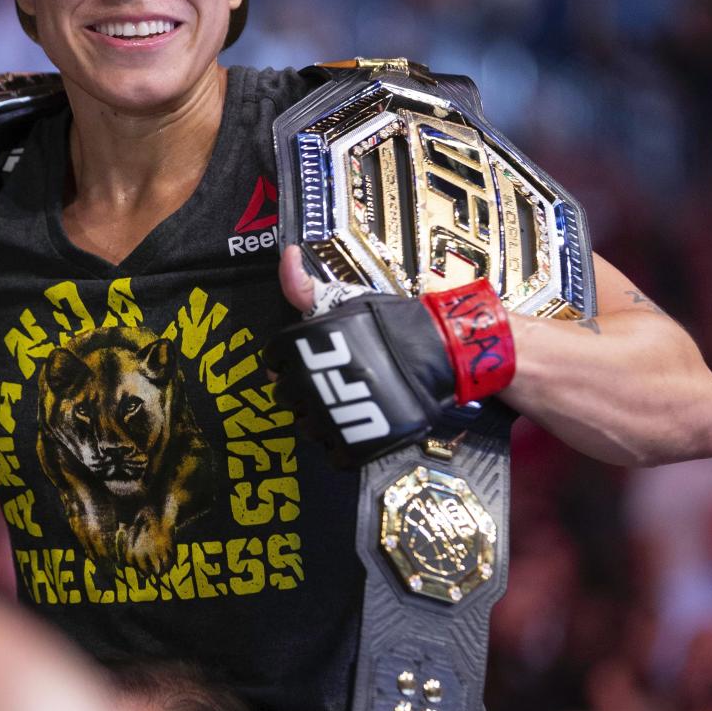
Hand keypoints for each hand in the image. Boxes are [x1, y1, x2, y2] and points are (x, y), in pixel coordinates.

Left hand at [266, 247, 514, 465]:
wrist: (438, 349)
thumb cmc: (387, 323)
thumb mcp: (341, 298)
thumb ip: (303, 285)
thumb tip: (286, 254)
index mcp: (305, 348)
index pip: (273, 360)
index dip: (286, 359)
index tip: (305, 357)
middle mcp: (313, 384)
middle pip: (285, 396)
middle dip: (300, 388)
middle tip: (325, 379)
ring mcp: (335, 417)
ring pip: (306, 427)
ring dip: (316, 417)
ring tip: (338, 403)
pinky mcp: (359, 443)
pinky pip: (334, 455)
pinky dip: (337, 447)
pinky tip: (348, 429)